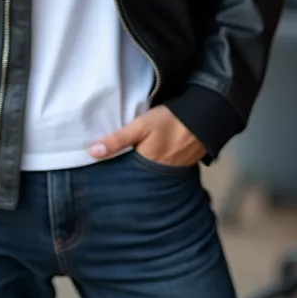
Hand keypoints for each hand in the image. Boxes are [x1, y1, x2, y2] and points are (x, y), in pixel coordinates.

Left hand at [89, 105, 206, 167]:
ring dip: (138, 172)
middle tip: (107, 173)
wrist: (204, 118)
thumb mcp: (140, 126)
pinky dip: (153, 168)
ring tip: (123, 167)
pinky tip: (146, 160)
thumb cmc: (169, 122)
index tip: (98, 175)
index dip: (113, 177)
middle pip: (137, 179)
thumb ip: (118, 140)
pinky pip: (161, 171)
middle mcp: (158, 176)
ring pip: (149, 176)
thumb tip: (92, 152)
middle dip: (125, 176)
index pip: (125, 178)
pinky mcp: (180, 165)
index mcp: (146, 168)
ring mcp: (171, 172)